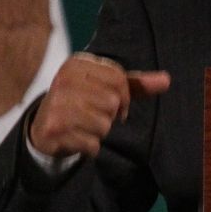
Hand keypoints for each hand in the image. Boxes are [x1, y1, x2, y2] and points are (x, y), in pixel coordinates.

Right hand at [28, 53, 170, 158]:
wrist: (43, 127)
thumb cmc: (82, 103)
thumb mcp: (105, 88)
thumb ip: (136, 84)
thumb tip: (167, 80)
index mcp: (77, 63)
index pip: (118, 78)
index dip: (124, 96)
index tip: (114, 104)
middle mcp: (63, 80)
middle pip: (112, 102)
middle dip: (109, 115)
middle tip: (93, 116)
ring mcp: (57, 105)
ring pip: (104, 125)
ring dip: (100, 132)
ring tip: (83, 126)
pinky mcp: (54, 129)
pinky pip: (92, 144)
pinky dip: (90, 147)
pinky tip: (76, 138)